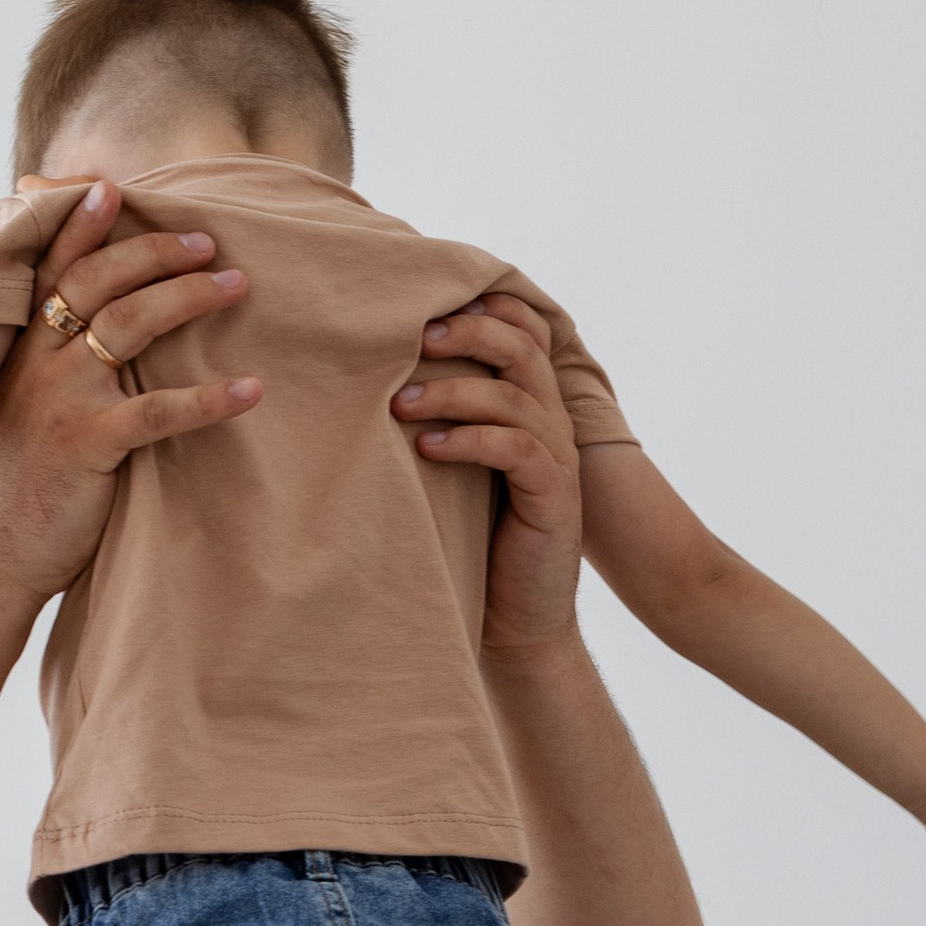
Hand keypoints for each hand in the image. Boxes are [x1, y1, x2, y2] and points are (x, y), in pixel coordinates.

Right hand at [0, 182, 262, 603]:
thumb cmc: (14, 487)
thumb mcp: (18, 413)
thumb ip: (45, 369)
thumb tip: (85, 341)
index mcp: (22, 351)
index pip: (53, 270)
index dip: (82, 225)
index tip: (115, 189)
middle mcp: (39, 364)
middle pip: (101, 281)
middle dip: (158, 252)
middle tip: (209, 243)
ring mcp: (63, 401)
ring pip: (130, 324)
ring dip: (189, 298)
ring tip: (237, 286)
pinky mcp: (89, 446)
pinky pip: (158, 411)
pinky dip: (209, 398)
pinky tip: (249, 390)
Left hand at [395, 294, 581, 661]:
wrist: (515, 621)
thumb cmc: (472, 545)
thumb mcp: (452, 472)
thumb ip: (436, 423)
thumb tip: (368, 382)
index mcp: (529, 405)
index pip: (522, 332)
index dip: (483, 307)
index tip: (423, 303)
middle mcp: (551, 422)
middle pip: (521, 347)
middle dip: (466, 332)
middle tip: (413, 336)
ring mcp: (557, 458)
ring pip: (513, 396)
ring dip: (453, 391)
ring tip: (398, 404)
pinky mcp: (554, 496)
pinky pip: (517, 449)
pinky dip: (469, 441)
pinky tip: (426, 448)